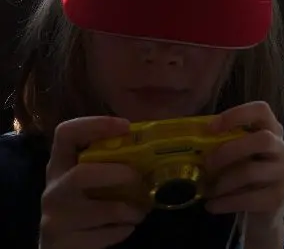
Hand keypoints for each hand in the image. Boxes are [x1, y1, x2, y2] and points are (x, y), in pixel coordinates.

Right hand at [39, 117, 146, 248]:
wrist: (62, 247)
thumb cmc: (84, 207)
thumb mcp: (90, 182)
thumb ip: (109, 163)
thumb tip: (153, 145)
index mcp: (59, 167)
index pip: (65, 134)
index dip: (95, 125)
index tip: (126, 126)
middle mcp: (52, 191)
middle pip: (81, 174)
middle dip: (120, 175)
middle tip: (140, 180)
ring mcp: (54, 220)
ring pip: (102, 210)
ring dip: (131, 209)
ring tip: (140, 211)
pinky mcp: (63, 244)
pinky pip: (105, 235)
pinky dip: (123, 230)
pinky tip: (125, 228)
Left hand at [205, 102, 283, 246]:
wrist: (263, 208)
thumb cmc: (245, 173)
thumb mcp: (238, 154)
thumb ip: (224, 142)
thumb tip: (193, 137)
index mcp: (272, 130)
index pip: (262, 110)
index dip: (237, 114)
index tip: (211, 128)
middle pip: (263, 139)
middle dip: (229, 151)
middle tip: (207, 164)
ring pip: (251, 172)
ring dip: (223, 182)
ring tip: (207, 190)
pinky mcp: (279, 197)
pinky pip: (249, 198)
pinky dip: (225, 203)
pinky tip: (212, 205)